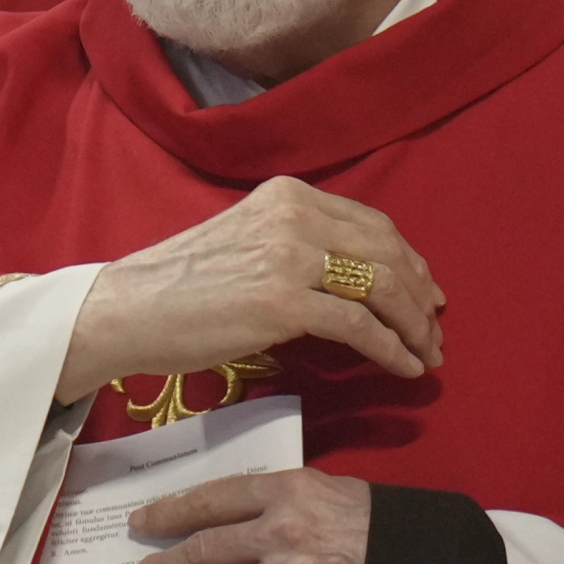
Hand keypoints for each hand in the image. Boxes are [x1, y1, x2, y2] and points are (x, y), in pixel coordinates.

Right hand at [57, 176, 443, 403]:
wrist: (127, 309)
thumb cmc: (179, 286)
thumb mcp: (247, 241)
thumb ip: (298, 246)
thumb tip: (353, 279)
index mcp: (289, 196)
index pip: (373, 224)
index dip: (409, 261)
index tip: (427, 292)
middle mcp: (295, 216)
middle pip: (388, 252)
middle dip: (421, 295)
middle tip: (435, 329)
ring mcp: (289, 257)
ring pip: (383, 287)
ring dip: (415, 325)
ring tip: (427, 354)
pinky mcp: (282, 302)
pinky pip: (359, 327)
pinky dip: (392, 349)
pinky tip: (404, 367)